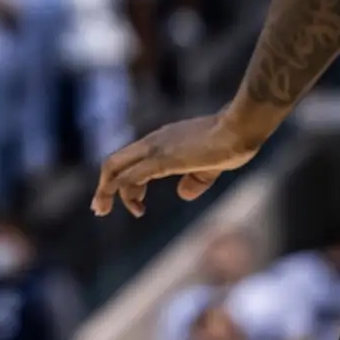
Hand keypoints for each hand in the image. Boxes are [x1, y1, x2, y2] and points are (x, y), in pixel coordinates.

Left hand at [91, 112, 264, 217]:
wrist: (240, 128)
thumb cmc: (231, 142)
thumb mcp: (210, 167)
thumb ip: (195, 180)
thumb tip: (182, 194)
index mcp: (162, 141)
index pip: (130, 161)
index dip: (122, 182)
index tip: (130, 204)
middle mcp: (153, 142)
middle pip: (114, 163)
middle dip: (103, 187)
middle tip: (99, 209)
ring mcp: (155, 149)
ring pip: (115, 169)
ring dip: (105, 191)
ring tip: (104, 211)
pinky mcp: (162, 159)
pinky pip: (131, 175)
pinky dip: (121, 190)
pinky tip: (128, 205)